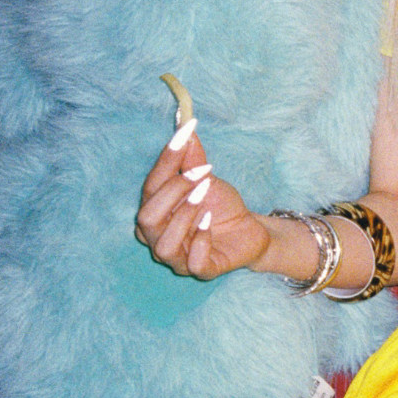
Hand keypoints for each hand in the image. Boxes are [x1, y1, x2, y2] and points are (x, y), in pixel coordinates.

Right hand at [134, 118, 270, 279]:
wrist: (250, 230)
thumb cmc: (220, 205)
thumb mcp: (206, 177)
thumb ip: (192, 157)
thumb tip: (185, 125)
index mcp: (155, 212)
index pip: (150, 187)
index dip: (166, 162)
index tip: (184, 137)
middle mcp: (158, 238)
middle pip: (147, 218)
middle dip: (174, 192)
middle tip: (202, 175)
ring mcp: (178, 259)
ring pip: (164, 244)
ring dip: (185, 216)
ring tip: (205, 198)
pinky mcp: (201, 272)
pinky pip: (192, 263)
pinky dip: (200, 240)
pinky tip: (210, 223)